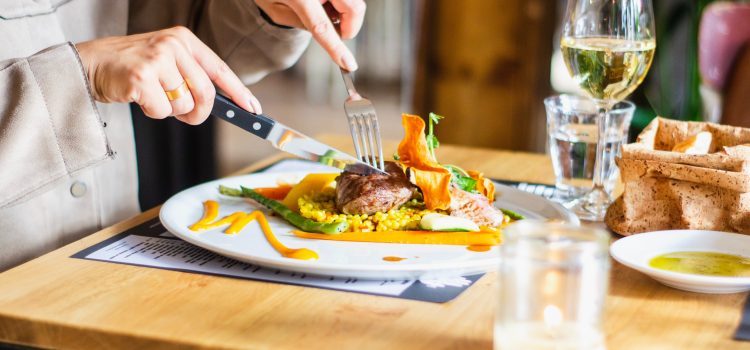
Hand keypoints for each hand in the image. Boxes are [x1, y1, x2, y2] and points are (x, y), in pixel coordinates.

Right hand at [75, 26, 261, 124]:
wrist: (91, 63)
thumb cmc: (133, 67)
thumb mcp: (168, 62)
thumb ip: (193, 76)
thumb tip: (223, 104)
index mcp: (184, 40)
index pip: (220, 70)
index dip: (239, 93)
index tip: (253, 110)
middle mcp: (173, 46)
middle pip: (206, 93)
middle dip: (200, 112)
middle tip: (188, 116)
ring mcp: (157, 60)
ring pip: (185, 104)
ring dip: (171, 111)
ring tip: (154, 96)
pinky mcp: (141, 77)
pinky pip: (163, 111)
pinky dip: (154, 112)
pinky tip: (140, 98)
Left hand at [255, 0, 364, 70]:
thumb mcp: (277, 10)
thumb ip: (302, 24)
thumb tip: (332, 35)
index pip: (322, 27)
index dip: (337, 48)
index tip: (349, 64)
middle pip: (354, 8)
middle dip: (351, 26)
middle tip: (338, 32)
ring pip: (354, 2)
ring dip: (345, 12)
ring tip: (323, 9)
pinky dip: (341, 3)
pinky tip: (324, 1)